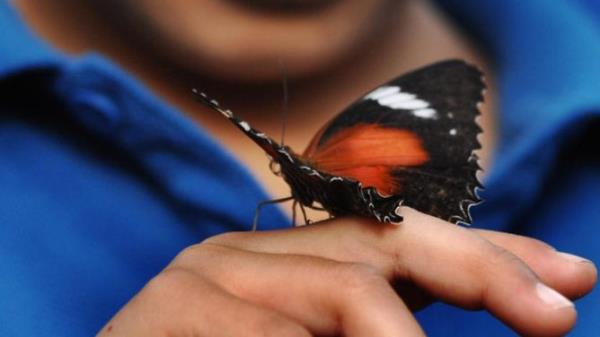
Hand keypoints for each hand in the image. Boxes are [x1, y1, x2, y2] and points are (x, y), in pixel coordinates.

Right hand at [97, 208, 595, 336]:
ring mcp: (213, 276)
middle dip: (477, 270)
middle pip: (382, 239)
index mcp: (284, 262)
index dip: (486, 256)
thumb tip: (431, 328)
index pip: (399, 238)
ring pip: (346, 289)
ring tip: (489, 330)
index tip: (566, 278)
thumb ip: (365, 325)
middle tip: (553, 311)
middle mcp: (253, 252)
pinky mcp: (177, 312)